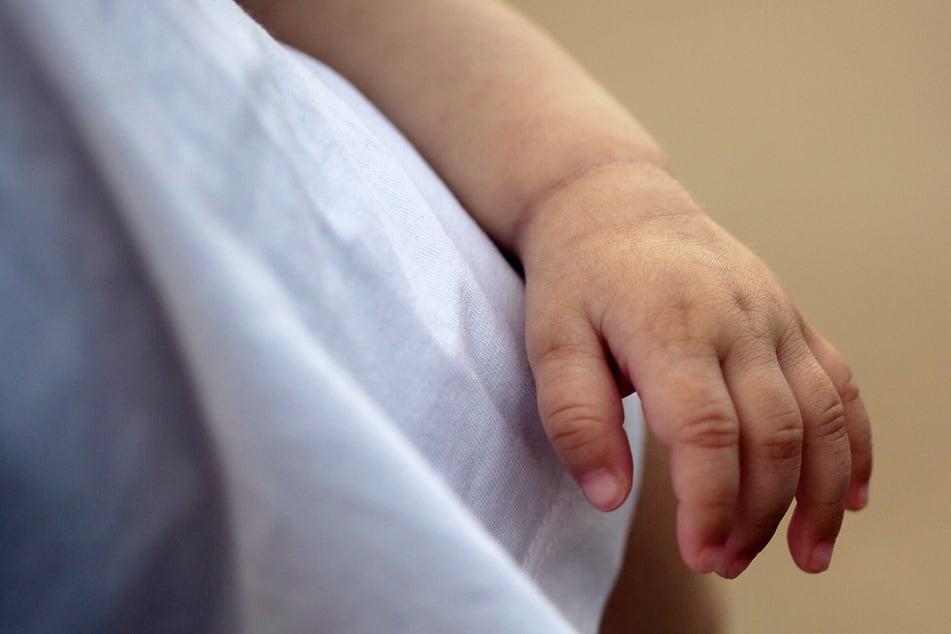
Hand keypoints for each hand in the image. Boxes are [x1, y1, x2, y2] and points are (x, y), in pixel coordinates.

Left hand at [516, 161, 871, 577]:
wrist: (615, 203)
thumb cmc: (578, 277)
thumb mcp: (549, 341)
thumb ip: (575, 418)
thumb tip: (610, 496)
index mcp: (671, 324)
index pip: (707, 431)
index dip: (711, 504)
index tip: (700, 555)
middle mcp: (737, 319)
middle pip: (773, 434)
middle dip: (757, 513)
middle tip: (725, 561)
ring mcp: (774, 316)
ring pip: (823, 416)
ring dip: (820, 494)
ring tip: (806, 554)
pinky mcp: (791, 318)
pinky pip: (840, 385)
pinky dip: (852, 444)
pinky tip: (847, 494)